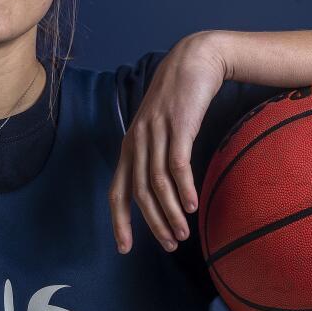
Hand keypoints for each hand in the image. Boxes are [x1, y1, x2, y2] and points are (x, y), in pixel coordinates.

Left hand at [109, 31, 226, 253]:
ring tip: (183, 234)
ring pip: (157, 182)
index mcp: (130, 146)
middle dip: (152, 224)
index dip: (119, 221)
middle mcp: (137, 141)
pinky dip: (183, 187)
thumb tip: (162, 192)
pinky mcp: (178, 125)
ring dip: (169, 213)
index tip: (124, 248)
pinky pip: (177, 163)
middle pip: (138, 193)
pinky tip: (191, 206)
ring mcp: (156, 133)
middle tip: (169, 245)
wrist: (194, 62)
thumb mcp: (160, 130)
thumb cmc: (179, 101)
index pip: (117, 191)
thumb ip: (156, 157)